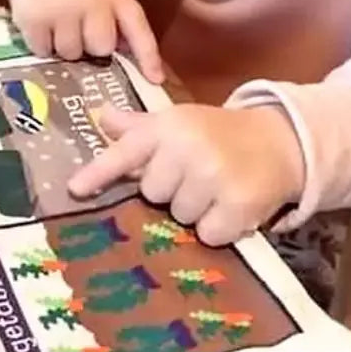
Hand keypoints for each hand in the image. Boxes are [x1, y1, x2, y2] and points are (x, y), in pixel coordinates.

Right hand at [5, 0, 163, 82]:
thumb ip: (118, 17)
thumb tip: (126, 52)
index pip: (138, 29)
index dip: (147, 56)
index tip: (154, 79)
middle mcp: (92, 4)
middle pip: (100, 48)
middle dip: (92, 46)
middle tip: (81, 31)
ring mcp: (62, 13)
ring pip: (71, 54)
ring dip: (66, 47)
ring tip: (59, 26)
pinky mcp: (34, 20)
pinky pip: (44, 51)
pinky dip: (43, 45)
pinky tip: (43, 27)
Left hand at [67, 103, 305, 245]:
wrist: (276, 140)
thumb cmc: (215, 132)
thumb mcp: (176, 122)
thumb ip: (137, 127)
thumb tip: (99, 117)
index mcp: (166, 127)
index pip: (124, 153)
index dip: (97, 173)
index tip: (73, 190)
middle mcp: (186, 148)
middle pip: (151, 193)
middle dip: (169, 190)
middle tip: (193, 173)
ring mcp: (213, 176)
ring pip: (178, 216)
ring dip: (194, 209)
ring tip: (213, 187)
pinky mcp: (238, 204)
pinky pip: (208, 234)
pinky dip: (218, 227)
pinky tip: (229, 205)